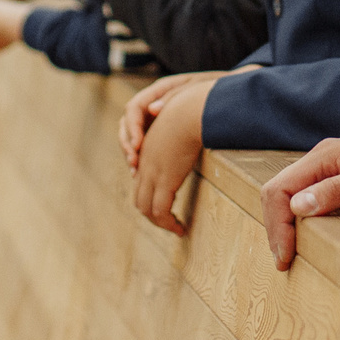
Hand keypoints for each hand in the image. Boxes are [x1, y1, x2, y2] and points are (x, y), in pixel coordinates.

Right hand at [119, 69, 227, 167]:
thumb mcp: (198, 89)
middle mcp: (154, 102)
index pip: (134, 108)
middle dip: (127, 144)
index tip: (138, 145)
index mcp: (160, 89)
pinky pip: (144, 145)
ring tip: (135, 172)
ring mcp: (156, 117)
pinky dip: (141, 158)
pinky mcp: (162, 130)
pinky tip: (141, 173)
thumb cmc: (216, 88)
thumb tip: (152, 109)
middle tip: (134, 163)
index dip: (132, 128)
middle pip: (127, 123)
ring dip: (131, 153)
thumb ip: (175, 98)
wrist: (230, 93)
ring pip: (132, 135)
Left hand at [128, 77, 222, 233]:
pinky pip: (160, 210)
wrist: (189, 111)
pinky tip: (181, 228)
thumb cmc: (191, 112)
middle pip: (139, 200)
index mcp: (148, 152)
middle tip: (170, 222)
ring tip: (177, 228)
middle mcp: (145, 165)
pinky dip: (168, 223)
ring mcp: (152, 173)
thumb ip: (183, 132)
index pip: (141, 183)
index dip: (151, 197)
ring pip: (146, 208)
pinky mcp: (165, 180)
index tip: (168, 206)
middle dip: (152, 215)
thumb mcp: (182, 124)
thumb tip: (200, 129)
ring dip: (160, 223)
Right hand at [258, 135, 339, 269]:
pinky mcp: (333, 182)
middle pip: (276, 194)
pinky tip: (303, 242)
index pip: (279, 189)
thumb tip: (298, 205)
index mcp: (325, 156)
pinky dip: (294, 223)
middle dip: (275, 228)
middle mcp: (320, 160)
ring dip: (282, 226)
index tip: (286, 257)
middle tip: (285, 262)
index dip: (277, 224)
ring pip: (286, 198)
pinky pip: (301, 201)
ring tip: (290, 256)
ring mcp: (325, 171)